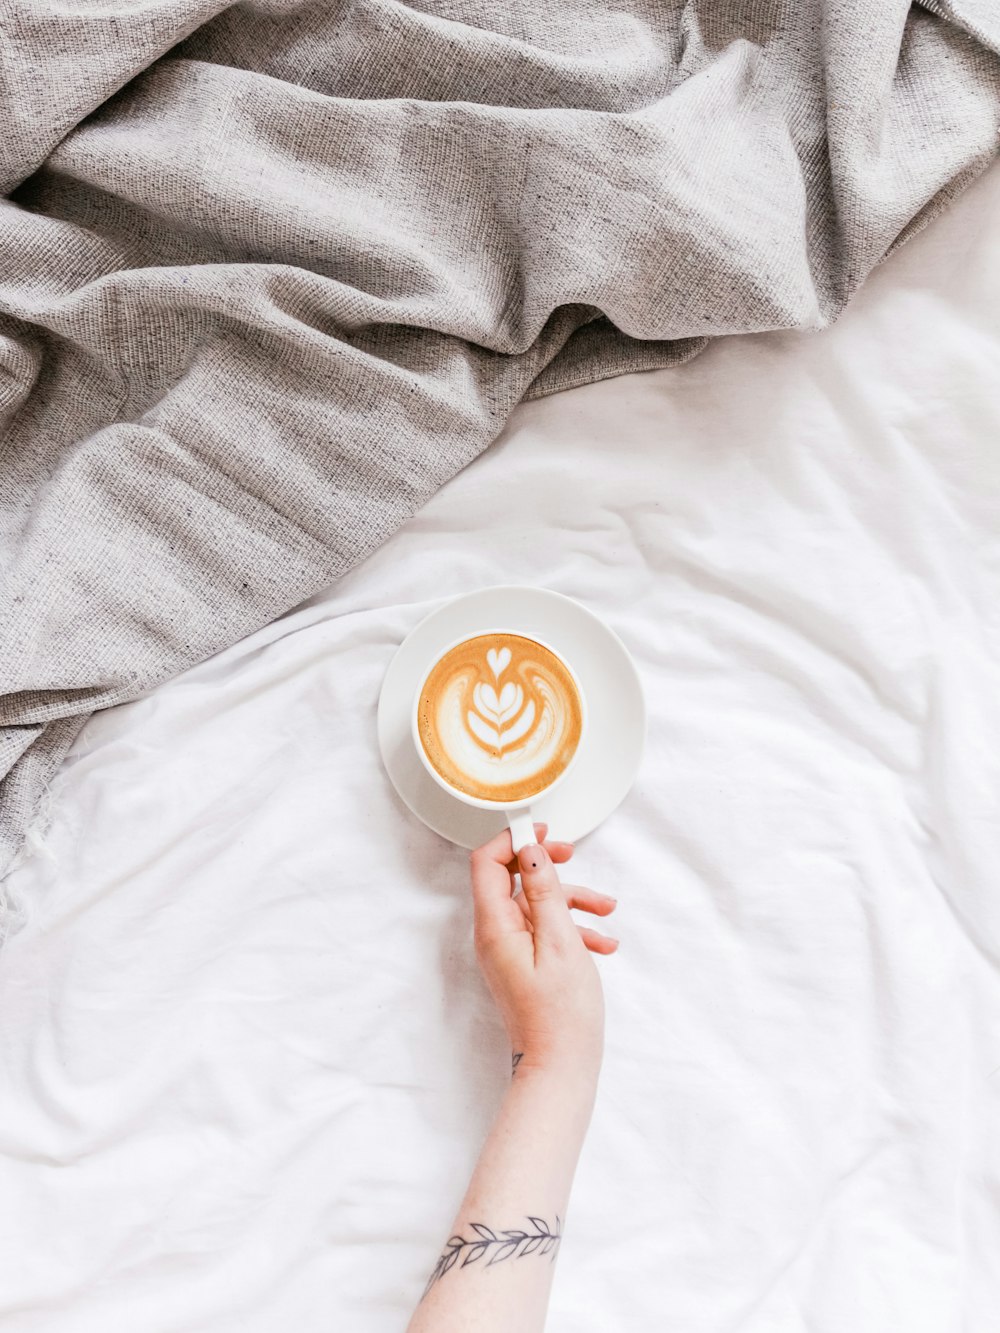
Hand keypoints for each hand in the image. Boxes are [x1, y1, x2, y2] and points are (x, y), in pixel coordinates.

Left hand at [469, 823, 617, 1083]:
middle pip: (510, 879)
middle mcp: (495, 935)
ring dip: (571, 900)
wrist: (560, 1067)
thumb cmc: (560, 1014)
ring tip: (606, 910)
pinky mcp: (524, 963)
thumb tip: (531, 850)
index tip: (542, 831)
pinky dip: (573, 929)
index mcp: (495, 926)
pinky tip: (603, 942)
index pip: (486, 863)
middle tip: (572, 854)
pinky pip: (545, 931)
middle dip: (545, 864)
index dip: (512, 840)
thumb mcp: (560, 941)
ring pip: (536, 905)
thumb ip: (545, 891)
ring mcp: (509, 950)